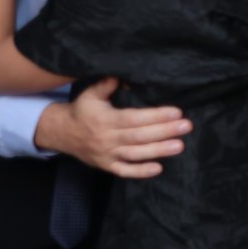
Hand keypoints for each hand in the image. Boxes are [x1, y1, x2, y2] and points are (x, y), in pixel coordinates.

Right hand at [35, 79, 189, 178]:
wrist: (61, 133)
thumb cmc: (83, 110)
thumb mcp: (91, 94)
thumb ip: (108, 84)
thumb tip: (126, 76)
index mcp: (105, 119)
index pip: (134, 118)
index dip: (156, 116)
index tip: (176, 112)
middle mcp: (107, 138)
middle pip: (139, 136)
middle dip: (164, 131)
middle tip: (186, 126)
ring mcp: (107, 154)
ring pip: (135, 154)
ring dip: (158, 151)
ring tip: (180, 146)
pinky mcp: (106, 166)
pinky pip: (124, 171)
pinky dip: (140, 172)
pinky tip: (159, 168)